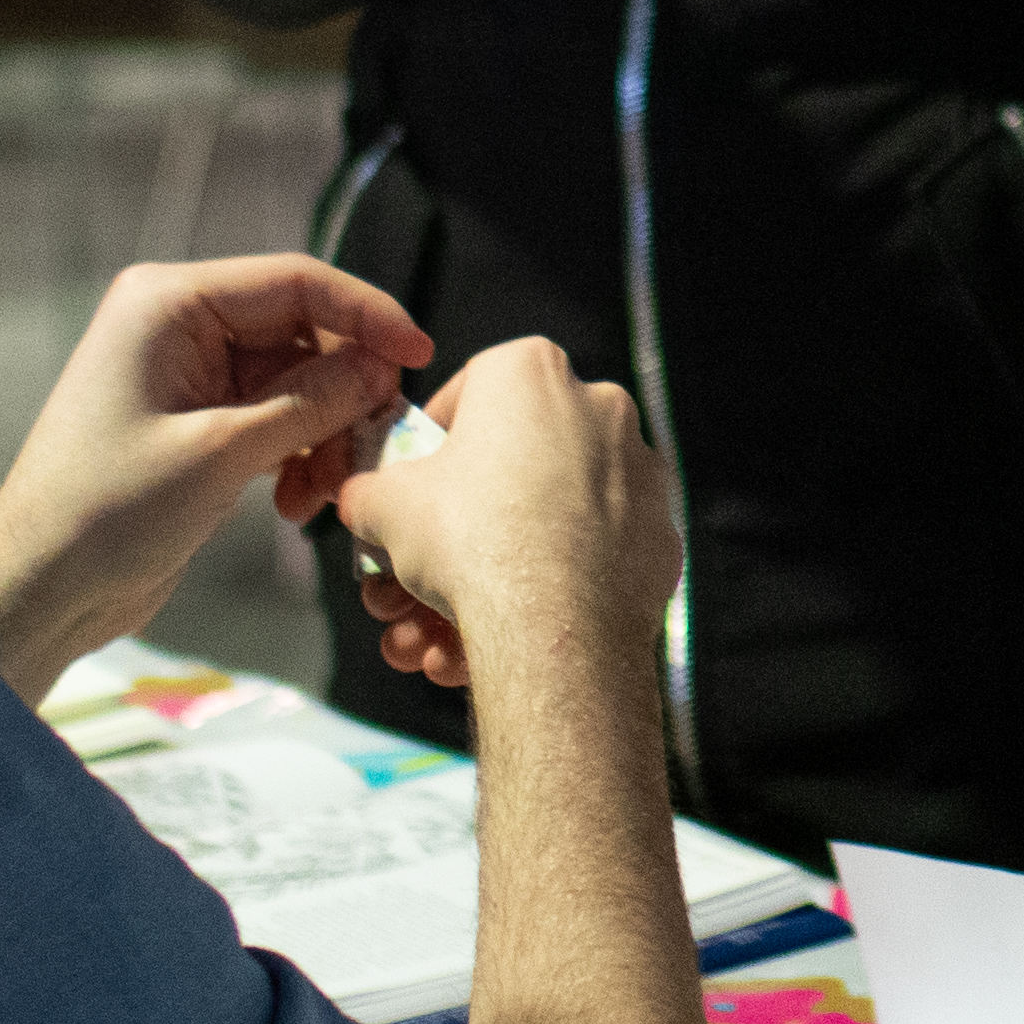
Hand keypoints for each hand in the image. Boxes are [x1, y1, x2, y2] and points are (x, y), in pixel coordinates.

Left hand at [0, 256, 431, 689]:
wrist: (39, 592)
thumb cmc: (101, 516)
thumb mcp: (221, 453)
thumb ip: (311, 401)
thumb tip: (380, 369)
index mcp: (167, 305)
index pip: (294, 281)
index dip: (366, 314)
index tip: (417, 353)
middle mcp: (177, 327)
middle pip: (302, 332)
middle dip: (345, 390)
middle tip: (374, 442)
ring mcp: (186, 376)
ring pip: (296, 381)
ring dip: (323, 433)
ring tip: (324, 492)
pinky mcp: (195, 424)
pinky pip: (275, 417)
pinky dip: (299, 453)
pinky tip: (298, 503)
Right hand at [330, 339, 675, 697]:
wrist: (555, 624)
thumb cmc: (471, 538)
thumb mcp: (386, 504)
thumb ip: (371, 491)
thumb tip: (364, 499)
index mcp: (532, 371)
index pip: (469, 393)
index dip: (428, 446)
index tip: (408, 489)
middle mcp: (598, 408)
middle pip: (503, 476)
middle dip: (444, 541)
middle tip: (403, 586)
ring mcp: (638, 476)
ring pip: (540, 531)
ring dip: (476, 587)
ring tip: (425, 644)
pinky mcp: (659, 539)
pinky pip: (581, 566)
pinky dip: (537, 602)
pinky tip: (480, 652)